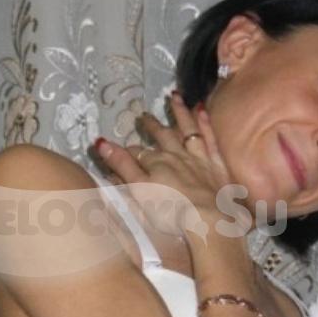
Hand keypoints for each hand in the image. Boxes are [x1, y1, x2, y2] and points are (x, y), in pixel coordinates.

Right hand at [94, 93, 234, 237]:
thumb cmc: (170, 212)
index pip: (136, 153)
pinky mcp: (216, 164)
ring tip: (174, 96)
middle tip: (143, 115)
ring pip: (186, 130)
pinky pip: (209, 138)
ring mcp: (198, 158)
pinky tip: (202, 109)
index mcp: (155, 164)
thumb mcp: (139, 190)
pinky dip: (205, 122)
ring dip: (179, 113)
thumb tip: (101, 142)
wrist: (208, 220)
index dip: (125, 151)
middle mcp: (175, 155)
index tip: (116, 147)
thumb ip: (121, 166)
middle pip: (161, 137)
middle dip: (152, 126)